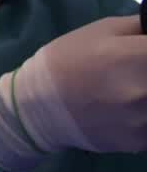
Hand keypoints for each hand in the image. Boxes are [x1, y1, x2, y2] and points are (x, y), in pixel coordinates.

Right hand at [0, 17, 146, 170]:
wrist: (35, 106)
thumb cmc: (67, 60)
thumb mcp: (102, 31)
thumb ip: (141, 28)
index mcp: (136, 57)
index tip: (144, 56)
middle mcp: (144, 90)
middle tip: (138, 71)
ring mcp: (144, 120)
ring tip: (132, 89)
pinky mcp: (140, 142)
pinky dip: (145, 115)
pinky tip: (129, 110)